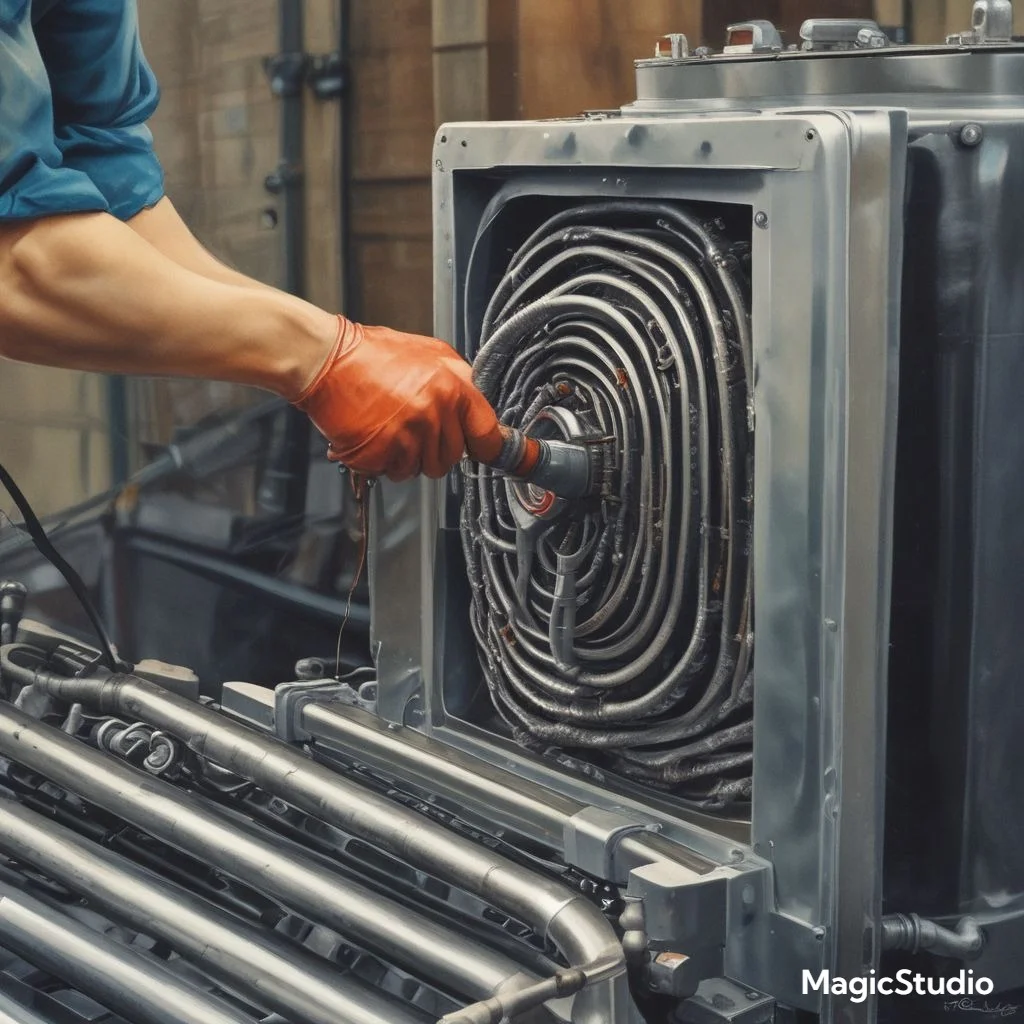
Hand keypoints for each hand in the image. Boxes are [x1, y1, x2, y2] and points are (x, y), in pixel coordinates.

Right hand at [293, 315, 501, 480]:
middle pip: (450, 457)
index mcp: (451, 387)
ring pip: (420, 468)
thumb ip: (457, 379)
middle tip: (410, 427)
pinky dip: (381, 461)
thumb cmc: (369, 354)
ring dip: (406, 457)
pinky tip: (372, 436)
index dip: (486, 447)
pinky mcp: (380, 453)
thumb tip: (475, 406)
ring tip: (387, 428)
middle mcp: (433, 413)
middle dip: (433, 449)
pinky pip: (392, 472)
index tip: (487, 454)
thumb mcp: (428, 351)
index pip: (486, 432)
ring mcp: (407, 436)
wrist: (325, 360)